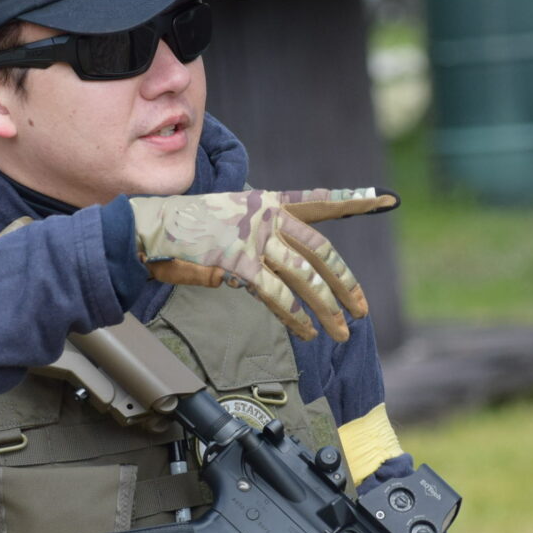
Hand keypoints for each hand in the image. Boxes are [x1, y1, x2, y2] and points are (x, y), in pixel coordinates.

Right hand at [127, 188, 397, 340]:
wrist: (145, 228)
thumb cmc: (182, 229)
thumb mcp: (227, 222)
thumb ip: (256, 240)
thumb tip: (274, 274)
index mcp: (267, 202)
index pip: (320, 201)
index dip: (355, 200)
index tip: (387, 199)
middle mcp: (266, 216)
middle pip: (321, 251)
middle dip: (346, 283)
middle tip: (362, 309)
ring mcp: (252, 238)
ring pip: (305, 277)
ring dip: (327, 309)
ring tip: (340, 332)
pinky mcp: (237, 263)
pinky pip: (277, 295)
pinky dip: (295, 317)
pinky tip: (305, 333)